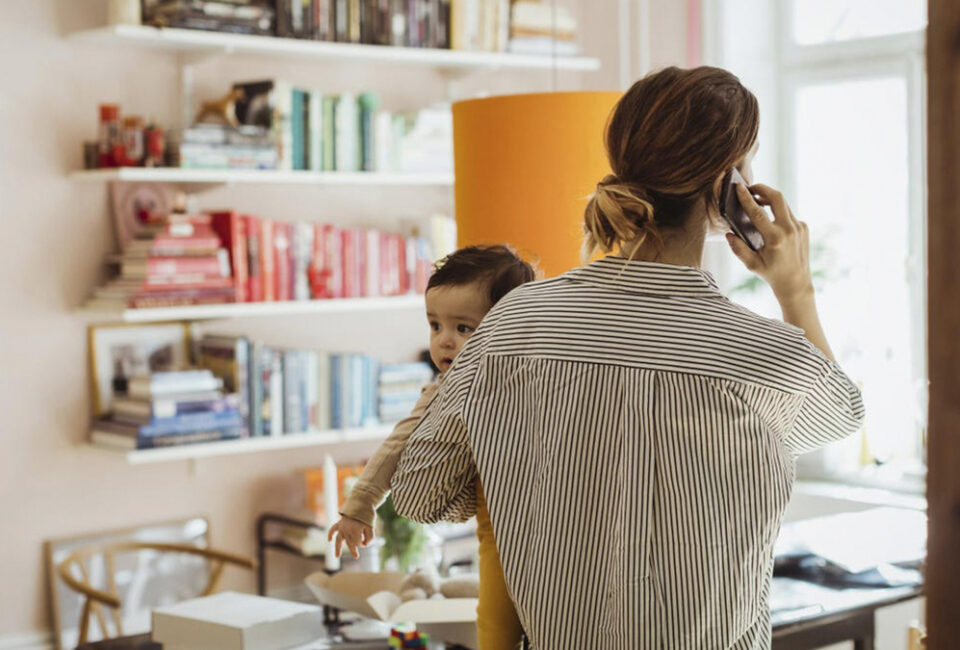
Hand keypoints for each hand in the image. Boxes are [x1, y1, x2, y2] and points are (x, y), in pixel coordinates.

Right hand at [327, 516, 373, 559]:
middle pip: (349, 543)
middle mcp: (346, 530)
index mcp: (355, 531)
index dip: (363, 543)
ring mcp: (341, 527)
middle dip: (353, 550)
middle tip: (356, 557)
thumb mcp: (371, 528)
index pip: (358, 543)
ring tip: (337, 556)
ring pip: (338, 540)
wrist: (361, 504)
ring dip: (337, 548)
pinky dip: (330, 534)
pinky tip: (329, 540)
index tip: (367, 540)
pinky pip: (333, 529)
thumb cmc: (367, 517)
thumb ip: (370, 538)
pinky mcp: (339, 523)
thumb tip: (364, 545)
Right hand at [726, 183, 813, 303]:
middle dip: (763, 188)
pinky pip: (788, 214)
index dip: (747, 198)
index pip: (758, 212)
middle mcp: (789, 230)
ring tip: (757, 200)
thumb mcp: (751, 264)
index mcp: (775, 239)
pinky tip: (769, 219)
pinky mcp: (803, 227)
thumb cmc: (771, 274)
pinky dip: (777, 212)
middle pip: (777, 197)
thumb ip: (738, 249)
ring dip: (769, 199)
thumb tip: (729, 234)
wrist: (796, 282)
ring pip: (783, 204)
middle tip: (751, 187)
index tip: (739, 187)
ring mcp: (799, 227)